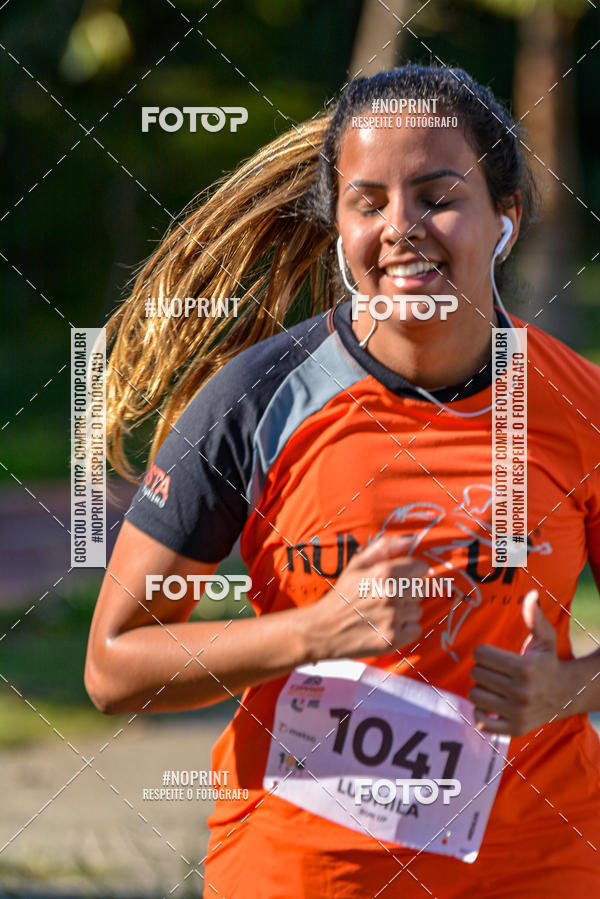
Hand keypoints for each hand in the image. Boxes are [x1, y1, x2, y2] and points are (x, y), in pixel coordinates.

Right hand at [309, 534, 428, 660]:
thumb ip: (385, 547)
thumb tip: (411, 538)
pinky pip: (416, 629)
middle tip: (385, 598)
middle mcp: (391, 594)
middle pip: (419, 589)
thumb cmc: (343, 594)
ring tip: (384, 612)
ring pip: (418, 610)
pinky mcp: (393, 639)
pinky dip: (405, 630)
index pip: (421, 568)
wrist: (324, 629)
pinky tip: (388, 626)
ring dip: (405, 612)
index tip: (399, 579)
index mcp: (383, 572)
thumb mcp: (357, 564)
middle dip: (406, 592)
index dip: (411, 572)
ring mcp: (393, 618)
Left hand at [469, 590, 565, 736]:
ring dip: (481, 689)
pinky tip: (491, 705)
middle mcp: (521, 692)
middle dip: (483, 669)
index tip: (495, 656)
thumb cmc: (548, 661)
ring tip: (496, 687)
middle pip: (476, 674)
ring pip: (475, 695)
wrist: (566, 694)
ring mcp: (517, 713)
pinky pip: (481, 722)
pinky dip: (480, 713)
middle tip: (497, 671)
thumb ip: (534, 617)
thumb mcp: (544, 638)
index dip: (484, 652)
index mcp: (525, 668)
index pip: (480, 654)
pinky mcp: (515, 729)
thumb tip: (532, 594)